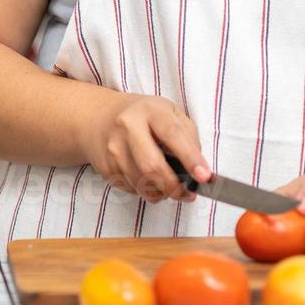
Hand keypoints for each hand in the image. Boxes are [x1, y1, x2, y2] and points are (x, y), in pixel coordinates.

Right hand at [80, 93, 208, 203]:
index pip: (172, 135)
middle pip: (152, 166)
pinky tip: (149, 180)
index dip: (190, 157)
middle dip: (174, 186)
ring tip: (169, 186)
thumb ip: (188, 136)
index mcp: (150, 111)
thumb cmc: (144, 117)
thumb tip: (198, 168)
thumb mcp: (170, 113)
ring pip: (142, 184)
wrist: (100, 118)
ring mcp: (114, 149)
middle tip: (187, 193)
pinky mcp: (106, 168)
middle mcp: (128, 128)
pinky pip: (132, 189)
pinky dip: (147, 191)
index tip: (204, 176)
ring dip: (162, 192)